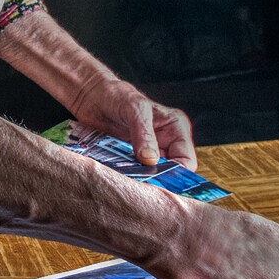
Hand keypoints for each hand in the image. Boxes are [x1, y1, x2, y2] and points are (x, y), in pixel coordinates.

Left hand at [72, 77, 195, 169]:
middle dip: (158, 179)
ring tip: (128, 180)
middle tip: (140, 183)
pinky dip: (129, 178)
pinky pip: (136, 174)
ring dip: (142, 180)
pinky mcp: (133, 158)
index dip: (176, 174)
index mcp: (176, 128)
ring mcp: (150, 152)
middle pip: (172, 172)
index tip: (157, 180)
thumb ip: (143, 133)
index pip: (187, 160)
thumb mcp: (134, 109)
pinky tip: (119, 177)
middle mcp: (167, 142)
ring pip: (153, 175)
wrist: (92, 96)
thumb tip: (150, 159)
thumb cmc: (116, 95)